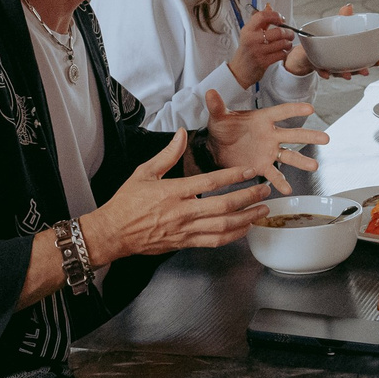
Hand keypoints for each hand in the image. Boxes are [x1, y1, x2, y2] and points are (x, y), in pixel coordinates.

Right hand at [82, 127, 271, 262]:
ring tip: (262, 209)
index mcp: (172, 192)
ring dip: (246, 218)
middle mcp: (182, 212)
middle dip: (248, 197)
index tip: (250, 170)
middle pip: (223, 206)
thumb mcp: (144, 172)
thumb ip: (167, 154)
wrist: (113, 233)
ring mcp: (185, 230)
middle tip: (265, 189)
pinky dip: (233, 236)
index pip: (209, 182)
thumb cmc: (127, 202)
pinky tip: (244, 228)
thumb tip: (181, 133)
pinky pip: (214, 241)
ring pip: (223, 226)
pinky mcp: (185, 243)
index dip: (233, 176)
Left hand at [205, 90, 331, 191]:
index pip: (281, 112)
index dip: (295, 110)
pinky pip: (274, 174)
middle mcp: (270, 135)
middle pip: (293, 135)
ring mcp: (268, 152)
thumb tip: (208, 92)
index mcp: (262, 119)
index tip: (310, 109)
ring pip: (289, 156)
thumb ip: (216, 106)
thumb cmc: (221, 128)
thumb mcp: (218, 116)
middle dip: (309, 136)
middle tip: (325, 138)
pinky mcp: (262, 166)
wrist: (215, 147)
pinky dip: (280, 182)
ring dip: (301, 161)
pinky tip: (287, 190)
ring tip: (314, 166)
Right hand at [227, 5, 295, 90]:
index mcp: (248, 30)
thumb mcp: (250, 34)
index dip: (275, 15)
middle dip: (288, 32)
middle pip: (278, 31)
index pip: (262, 16)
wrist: (239, 70)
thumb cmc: (247, 50)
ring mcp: (258, 51)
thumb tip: (269, 7)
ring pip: (282, 43)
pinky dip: (285, 52)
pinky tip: (283, 51)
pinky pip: (281, 54)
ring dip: (288, 43)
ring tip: (287, 43)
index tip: (281, 19)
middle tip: (290, 33)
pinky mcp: (263, 62)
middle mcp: (252, 39)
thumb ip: (261, 21)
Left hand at [287, 4, 378, 79]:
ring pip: (341, 72)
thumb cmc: (327, 38)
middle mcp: (344, 62)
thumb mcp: (336, 27)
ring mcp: (332, 66)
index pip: (366, 59)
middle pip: (356, 68)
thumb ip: (343, 18)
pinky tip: (326, 74)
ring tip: (348, 75)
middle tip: (366, 71)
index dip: (375, 61)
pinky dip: (324, 73)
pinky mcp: (319, 66)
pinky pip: (323, 71)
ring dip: (345, 74)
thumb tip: (349, 6)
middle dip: (361, 70)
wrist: (306, 49)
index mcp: (351, 54)